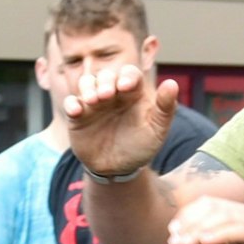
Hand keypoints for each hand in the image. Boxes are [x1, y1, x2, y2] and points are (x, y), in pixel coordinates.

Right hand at [62, 66, 180, 180]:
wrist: (118, 169)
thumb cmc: (140, 146)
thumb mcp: (156, 129)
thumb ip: (165, 107)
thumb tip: (172, 83)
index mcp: (133, 93)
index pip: (129, 73)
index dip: (127, 76)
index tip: (126, 87)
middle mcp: (113, 93)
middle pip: (106, 75)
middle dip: (106, 81)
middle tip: (107, 95)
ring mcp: (94, 103)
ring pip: (86, 83)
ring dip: (88, 87)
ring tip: (93, 101)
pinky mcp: (78, 116)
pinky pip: (71, 103)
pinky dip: (71, 104)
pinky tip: (77, 111)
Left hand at [168, 196, 243, 243]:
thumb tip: (186, 236)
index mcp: (240, 217)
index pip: (207, 206)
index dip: (186, 218)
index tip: (171, 237)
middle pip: (211, 207)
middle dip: (187, 223)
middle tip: (173, 242)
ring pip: (222, 216)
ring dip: (198, 229)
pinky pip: (238, 229)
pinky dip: (219, 234)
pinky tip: (203, 242)